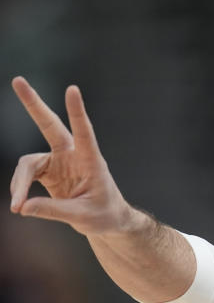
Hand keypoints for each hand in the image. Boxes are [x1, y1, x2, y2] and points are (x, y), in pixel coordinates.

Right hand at [9, 77, 134, 235]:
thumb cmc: (104, 215)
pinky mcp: (49, 171)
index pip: (85, 132)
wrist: (108, 221)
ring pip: (29, 163)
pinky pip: (27, 175)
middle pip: (50, 125)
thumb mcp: (82, 216)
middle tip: (17, 80)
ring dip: (20, 183)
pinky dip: (20, 189)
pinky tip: (20, 205)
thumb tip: (23, 206)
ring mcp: (59, 161)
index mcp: (91, 160)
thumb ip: (53, 210)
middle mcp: (73, 155)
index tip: (72, 89)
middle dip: (34, 104)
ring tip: (17, 207)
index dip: (77, 112)